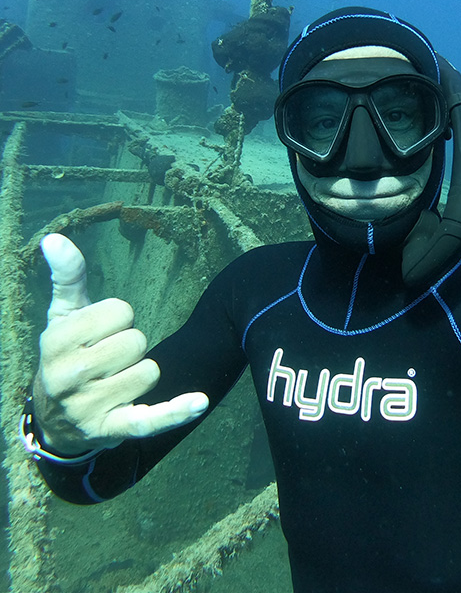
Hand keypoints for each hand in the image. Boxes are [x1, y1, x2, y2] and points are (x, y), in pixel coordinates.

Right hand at [33, 233, 208, 454]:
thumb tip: (55, 238)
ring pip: (150, 373)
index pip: (120, 311)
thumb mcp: (63, 316)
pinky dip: (176, 411)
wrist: (54, 419)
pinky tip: (199, 402)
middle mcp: (69, 375)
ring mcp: (90, 406)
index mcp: (57, 340)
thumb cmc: (66, 354)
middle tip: (107, 359)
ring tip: (114, 382)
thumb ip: (68, 277)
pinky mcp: (113, 430)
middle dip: (130, 346)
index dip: (117, 318)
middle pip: (137, 341)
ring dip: (141, 375)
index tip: (100, 332)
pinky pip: (151, 418)